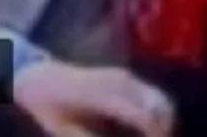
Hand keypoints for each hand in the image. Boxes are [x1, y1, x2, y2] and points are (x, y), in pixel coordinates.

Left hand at [13, 61, 173, 136]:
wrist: (40, 78)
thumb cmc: (49, 108)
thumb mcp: (65, 131)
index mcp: (104, 96)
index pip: (144, 116)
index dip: (156, 135)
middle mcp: (120, 81)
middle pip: (160, 105)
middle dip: (166, 129)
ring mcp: (124, 77)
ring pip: (160, 98)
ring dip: (166, 120)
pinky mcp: (126, 77)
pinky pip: (152, 94)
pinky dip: (159, 111)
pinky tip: (152, 128)